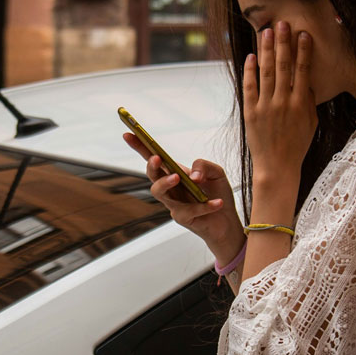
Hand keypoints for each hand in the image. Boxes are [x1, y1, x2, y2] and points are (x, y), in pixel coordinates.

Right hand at [122, 133, 244, 261]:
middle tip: (157, 158)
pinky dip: (204, 206)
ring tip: (178, 177)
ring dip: (165, 182)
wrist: (228, 220)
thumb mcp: (217, 172)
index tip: (128, 134)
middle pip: (152, 175)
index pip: (154, 157)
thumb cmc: (218, 193)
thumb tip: (192, 176)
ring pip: (159, 193)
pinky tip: (217, 203)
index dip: (140, 146)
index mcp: (175, 171)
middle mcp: (171, 187)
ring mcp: (174, 203)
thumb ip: (204, 166)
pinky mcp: (183, 218)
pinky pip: (189, 210)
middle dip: (151, 165)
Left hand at [243, 21, 317, 182]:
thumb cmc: (297, 145)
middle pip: (284, 66)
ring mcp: (265, 107)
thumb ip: (310, 100)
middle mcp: (283, 102)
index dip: (303, 51)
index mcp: (301, 104)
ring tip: (267, 32)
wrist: (277, 167)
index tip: (303, 34)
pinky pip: (250, 87)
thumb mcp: (311, 123)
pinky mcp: (251, 112)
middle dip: (283, 43)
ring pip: (266, 72)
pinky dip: (250, 71)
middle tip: (282, 23)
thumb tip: (308, 80)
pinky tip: (251, 56)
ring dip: (267, 50)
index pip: (302, 71)